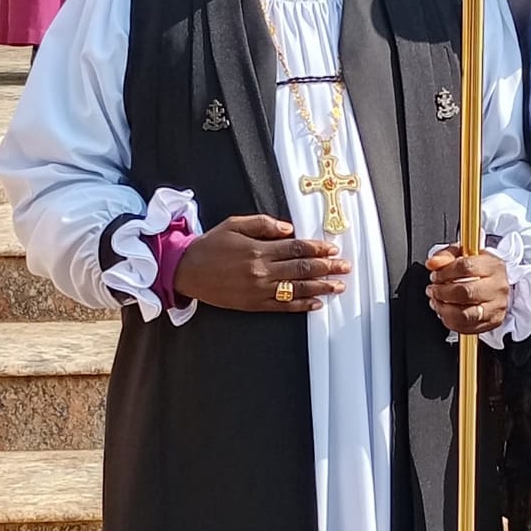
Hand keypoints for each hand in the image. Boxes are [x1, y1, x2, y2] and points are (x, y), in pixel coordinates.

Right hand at [172, 214, 350, 311]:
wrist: (185, 270)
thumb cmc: (210, 245)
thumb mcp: (234, 224)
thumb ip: (263, 224)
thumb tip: (289, 229)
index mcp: (258, 249)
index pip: (296, 248)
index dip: (317, 248)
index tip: (332, 248)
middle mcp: (261, 271)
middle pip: (302, 269)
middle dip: (327, 267)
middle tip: (345, 267)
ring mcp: (258, 290)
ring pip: (297, 289)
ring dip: (321, 287)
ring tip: (338, 286)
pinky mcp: (253, 304)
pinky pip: (282, 306)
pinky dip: (301, 305)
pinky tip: (316, 303)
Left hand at [425, 244, 509, 334]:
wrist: (496, 286)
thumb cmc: (479, 270)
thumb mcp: (464, 255)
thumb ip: (446, 255)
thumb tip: (433, 263)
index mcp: (493, 266)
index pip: (466, 267)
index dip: (445, 272)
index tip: (435, 275)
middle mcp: (498, 287)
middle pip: (465, 291)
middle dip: (442, 291)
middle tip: (433, 289)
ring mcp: (496, 307)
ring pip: (465, 313)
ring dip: (444, 308)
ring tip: (437, 301)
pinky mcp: (491, 323)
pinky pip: (464, 326)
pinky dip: (449, 320)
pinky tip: (444, 311)